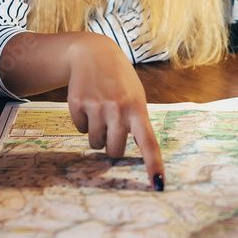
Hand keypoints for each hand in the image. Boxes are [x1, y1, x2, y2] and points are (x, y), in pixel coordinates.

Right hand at [66, 34, 165, 189]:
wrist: (93, 53)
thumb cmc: (119, 80)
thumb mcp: (135, 96)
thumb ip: (135, 122)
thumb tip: (128, 152)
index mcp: (137, 109)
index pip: (148, 143)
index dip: (154, 165)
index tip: (159, 185)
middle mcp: (118, 109)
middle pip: (114, 151)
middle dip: (112, 147)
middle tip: (111, 130)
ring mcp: (97, 107)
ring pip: (95, 142)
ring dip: (96, 134)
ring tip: (100, 111)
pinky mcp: (78, 104)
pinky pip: (79, 129)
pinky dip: (83, 121)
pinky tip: (87, 102)